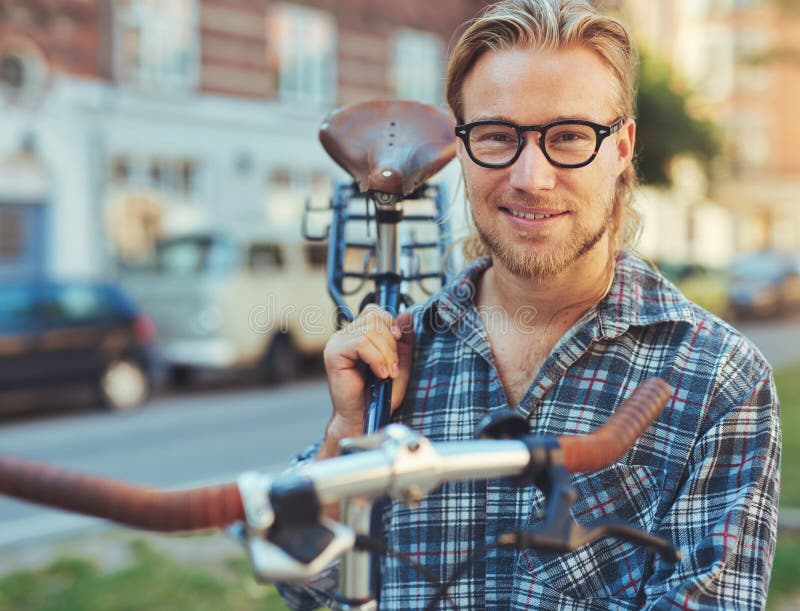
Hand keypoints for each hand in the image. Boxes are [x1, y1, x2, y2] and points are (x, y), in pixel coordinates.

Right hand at [319, 305, 414, 455]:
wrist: (364, 417)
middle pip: (375, 319)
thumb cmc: (379, 394)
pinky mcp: (333, 353)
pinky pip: (362, 343)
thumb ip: (404, 339)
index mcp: (357, 334)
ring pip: (370, 331)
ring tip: (386, 373)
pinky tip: (379, 374)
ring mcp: (337, 343)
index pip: (375, 311)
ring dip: (385, 354)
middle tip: (392, 367)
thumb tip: (406, 314)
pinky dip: (376, 359)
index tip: (398, 344)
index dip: (391, 324)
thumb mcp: (400, 362)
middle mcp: (344, 335)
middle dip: (391, 343)